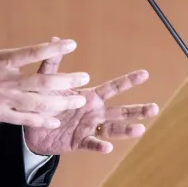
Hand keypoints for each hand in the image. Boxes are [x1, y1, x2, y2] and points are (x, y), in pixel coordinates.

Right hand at [0, 2, 90, 126]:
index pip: (30, 53)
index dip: (52, 49)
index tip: (71, 44)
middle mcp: (5, 81)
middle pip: (42, 82)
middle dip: (66, 81)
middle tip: (84, 78)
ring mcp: (3, 101)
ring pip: (38, 103)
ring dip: (60, 102)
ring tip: (78, 100)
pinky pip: (23, 120)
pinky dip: (41, 121)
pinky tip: (55, 121)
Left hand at [24, 38, 158, 154]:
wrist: (32, 128)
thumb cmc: (45, 102)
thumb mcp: (48, 82)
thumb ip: (53, 63)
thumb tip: (55, 39)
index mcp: (91, 97)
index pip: (113, 88)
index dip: (128, 81)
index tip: (145, 74)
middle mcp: (94, 113)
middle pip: (120, 111)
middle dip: (138, 110)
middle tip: (155, 108)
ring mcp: (89, 128)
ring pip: (112, 129)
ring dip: (126, 130)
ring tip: (141, 129)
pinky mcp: (79, 142)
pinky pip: (91, 143)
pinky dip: (100, 145)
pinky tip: (108, 147)